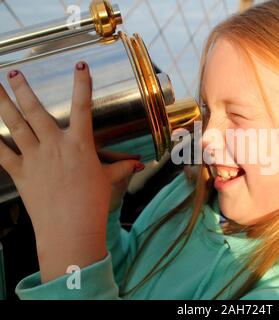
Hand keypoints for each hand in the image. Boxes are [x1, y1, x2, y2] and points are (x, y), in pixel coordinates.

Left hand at [0, 63, 142, 281]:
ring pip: (15, 125)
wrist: (70, 227)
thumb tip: (137, 164)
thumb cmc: (92, 203)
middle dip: (24, 89)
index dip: (82, 83)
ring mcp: (35, 158)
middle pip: (36, 111)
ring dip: (4, 105)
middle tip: (15, 73)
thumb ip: (120, 168)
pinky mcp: (21, 173)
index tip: (80, 65)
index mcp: (80, 144)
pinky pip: (4, 153)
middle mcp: (55, 145)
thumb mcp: (108, 181)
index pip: (82, 106)